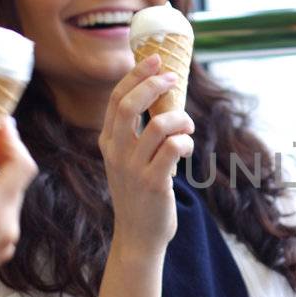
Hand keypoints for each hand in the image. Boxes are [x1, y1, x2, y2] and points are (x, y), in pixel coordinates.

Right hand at [101, 53, 194, 254]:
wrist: (138, 236)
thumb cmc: (140, 194)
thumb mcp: (128, 161)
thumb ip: (136, 134)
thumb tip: (161, 97)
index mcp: (108, 142)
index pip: (115, 99)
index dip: (136, 76)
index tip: (155, 60)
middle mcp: (116, 153)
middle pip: (129, 105)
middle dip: (154, 84)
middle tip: (173, 78)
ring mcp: (133, 168)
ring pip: (159, 125)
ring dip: (180, 119)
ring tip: (187, 127)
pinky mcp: (154, 183)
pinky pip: (174, 148)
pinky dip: (186, 142)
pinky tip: (186, 150)